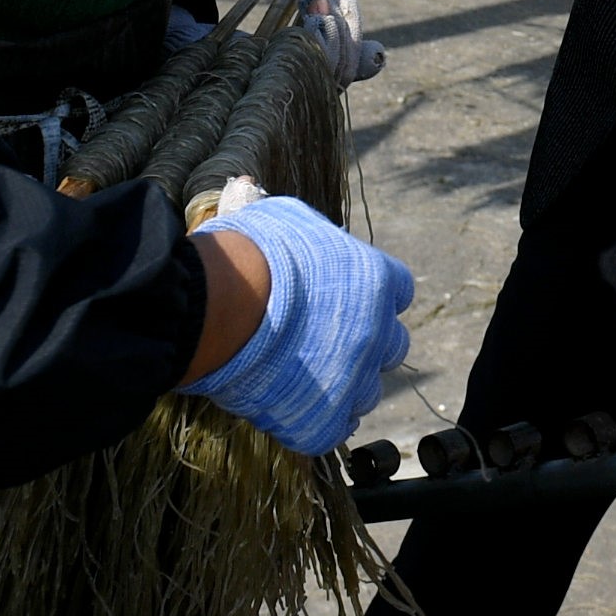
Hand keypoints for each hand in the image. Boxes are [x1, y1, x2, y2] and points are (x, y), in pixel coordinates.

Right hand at [181, 196, 414, 453]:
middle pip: (391, 345)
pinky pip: (333, 428)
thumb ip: (292, 221)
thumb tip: (248, 187)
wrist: (217, 308)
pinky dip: (316, 420)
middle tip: (324, 340)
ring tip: (299, 374)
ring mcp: (352, 381)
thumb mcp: (277, 218)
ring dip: (341, 384)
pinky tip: (290, 404)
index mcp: (375, 281)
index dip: (371, 297)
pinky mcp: (323, 421)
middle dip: (365, 343)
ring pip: (365, 391)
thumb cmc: (245, 252)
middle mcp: (375, 332)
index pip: (398, 292)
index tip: (346, 299)